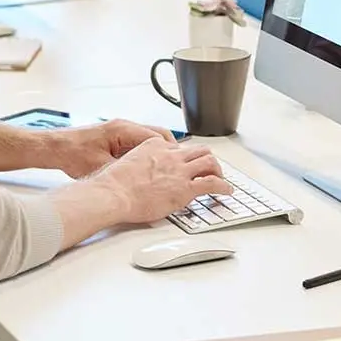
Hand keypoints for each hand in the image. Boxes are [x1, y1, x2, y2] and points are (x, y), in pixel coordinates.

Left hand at [50, 119, 172, 179]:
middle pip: (158, 135)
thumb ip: (125, 171)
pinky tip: (147, 167)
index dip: (169, 152)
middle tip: (177, 166)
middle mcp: (124, 127)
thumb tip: (143, 181)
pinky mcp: (116, 137)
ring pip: (149, 139)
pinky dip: (146, 153)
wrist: (54, 148)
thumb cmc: (71, 154)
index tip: (177, 164)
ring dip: (158, 152)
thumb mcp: (102, 167)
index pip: (157, 138)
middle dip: (169, 151)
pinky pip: (138, 143)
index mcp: (123, 130)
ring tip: (165, 168)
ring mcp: (120, 131)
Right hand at [90, 137, 232, 223]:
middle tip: (210, 169)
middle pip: (199, 150)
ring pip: (210, 162)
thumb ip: (138, 163)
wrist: (113, 194)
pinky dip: (224, 186)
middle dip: (207, 159)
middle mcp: (170, 154)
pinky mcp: (185, 188)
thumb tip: (138, 173)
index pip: (178, 147)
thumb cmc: (113, 184)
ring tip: (221, 178)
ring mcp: (179, 170)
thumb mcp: (126, 162)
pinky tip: (227, 191)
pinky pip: (212, 183)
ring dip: (218, 170)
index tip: (187, 164)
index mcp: (155, 145)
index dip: (185, 157)